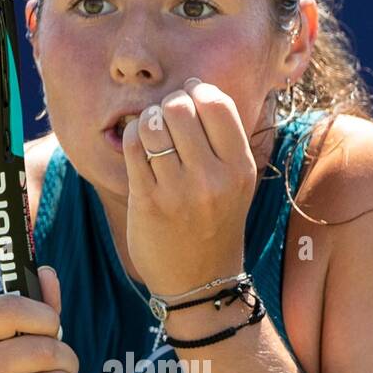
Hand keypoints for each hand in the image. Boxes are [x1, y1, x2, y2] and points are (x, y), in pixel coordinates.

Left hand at [121, 77, 258, 296]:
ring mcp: (178, 190)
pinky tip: (139, 147)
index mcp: (240, 168)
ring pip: (153, 122)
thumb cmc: (215, 224)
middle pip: (180, 107)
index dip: (197, 91)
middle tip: (168, 121)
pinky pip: (133, 145)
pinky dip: (133, 136)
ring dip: (148, 120)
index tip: (190, 98)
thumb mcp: (237, 183)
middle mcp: (213, 178)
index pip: (217, 103)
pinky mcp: (148, 201)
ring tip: (152, 135)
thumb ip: (222, 140)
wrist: (200, 283)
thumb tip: (194, 88)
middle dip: (169, 105)